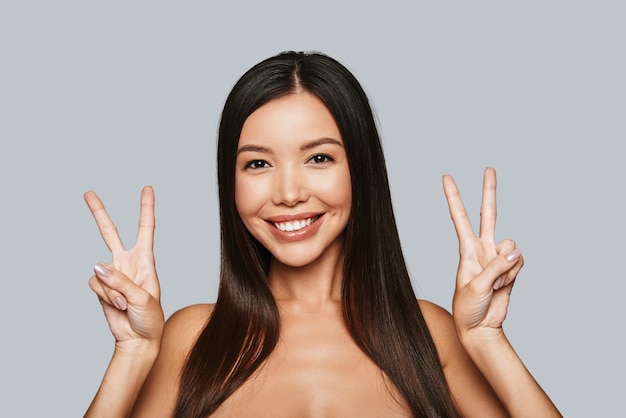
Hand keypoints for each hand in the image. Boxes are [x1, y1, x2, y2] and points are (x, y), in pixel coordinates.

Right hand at [84, 186, 163, 349]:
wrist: (138, 339)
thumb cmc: (150, 319)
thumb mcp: (143, 298)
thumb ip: (120, 281)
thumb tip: (97, 266)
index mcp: (145, 260)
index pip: (146, 229)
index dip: (146, 208)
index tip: (147, 189)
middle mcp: (127, 263)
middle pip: (110, 233)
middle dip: (99, 213)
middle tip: (88, 193)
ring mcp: (113, 275)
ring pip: (99, 270)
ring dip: (111, 289)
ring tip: (126, 303)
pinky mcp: (101, 287)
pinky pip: (94, 284)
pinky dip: (104, 296)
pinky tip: (117, 306)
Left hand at [442, 168, 523, 337]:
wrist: (480, 327)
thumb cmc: (468, 308)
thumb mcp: (475, 286)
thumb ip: (496, 266)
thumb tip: (515, 248)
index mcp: (466, 249)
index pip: (459, 217)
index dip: (454, 197)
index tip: (446, 177)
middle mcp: (482, 248)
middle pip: (487, 214)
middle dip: (489, 192)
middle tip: (489, 169)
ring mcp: (498, 257)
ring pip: (511, 246)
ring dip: (507, 266)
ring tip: (494, 284)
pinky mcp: (511, 268)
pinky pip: (520, 262)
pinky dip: (514, 274)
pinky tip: (503, 286)